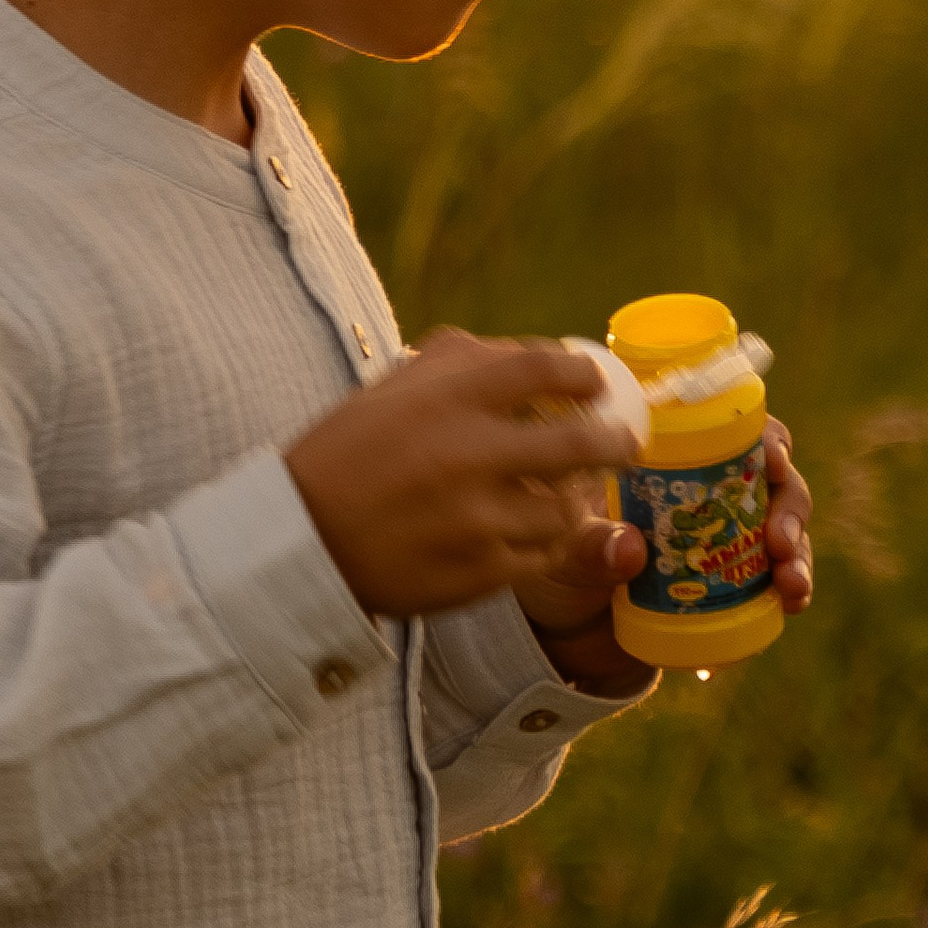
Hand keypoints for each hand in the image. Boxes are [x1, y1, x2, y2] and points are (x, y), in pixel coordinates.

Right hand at [285, 330, 641, 620]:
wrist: (303, 541)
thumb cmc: (349, 455)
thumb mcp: (391, 388)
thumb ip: (460, 362)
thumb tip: (536, 355)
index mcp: (446, 399)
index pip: (542, 368)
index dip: (581, 375)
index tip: (594, 384)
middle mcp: (468, 454)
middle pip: (580, 442)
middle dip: (616, 442)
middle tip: (624, 443)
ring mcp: (476, 518)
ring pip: (565, 508)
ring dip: (575, 498)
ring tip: (568, 492)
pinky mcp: (479, 572)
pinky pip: (541, 555)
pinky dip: (546, 541)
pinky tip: (534, 530)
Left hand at [521, 411, 814, 693]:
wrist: (563, 635)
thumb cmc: (557, 567)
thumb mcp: (562, 551)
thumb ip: (590, 546)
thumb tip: (630, 551)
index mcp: (670, 464)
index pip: (730, 432)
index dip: (762, 437)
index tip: (771, 457)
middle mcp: (708, 493)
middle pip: (771, 478)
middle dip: (788, 504)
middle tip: (779, 541)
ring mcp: (726, 538)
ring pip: (783, 528)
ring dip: (798, 552)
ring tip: (790, 585)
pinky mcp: (733, 584)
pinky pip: (777, 577)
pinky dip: (791, 588)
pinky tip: (791, 604)